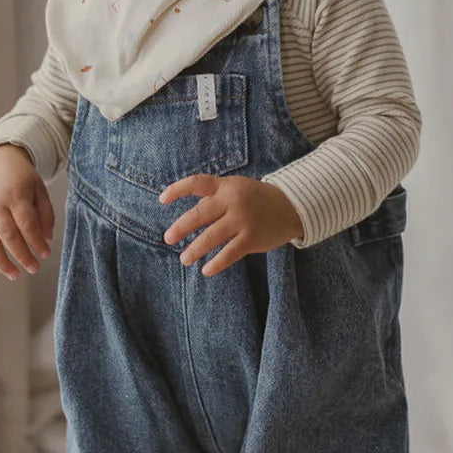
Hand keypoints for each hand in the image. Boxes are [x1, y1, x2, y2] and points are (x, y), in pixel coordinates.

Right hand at [0, 144, 54, 279]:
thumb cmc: (24, 178)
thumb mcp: (40, 190)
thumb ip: (46, 213)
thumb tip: (46, 239)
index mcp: (15, 195)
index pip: (27, 224)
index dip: (36, 242)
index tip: (46, 254)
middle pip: (8, 235)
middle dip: (21, 255)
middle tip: (34, 268)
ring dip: (1, 261)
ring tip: (13, 274)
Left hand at [159, 174, 302, 275]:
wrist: (290, 206)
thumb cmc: (256, 199)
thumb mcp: (236, 188)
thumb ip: (214, 198)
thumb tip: (189, 217)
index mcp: (226, 186)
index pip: (197, 183)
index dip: (177, 190)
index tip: (161, 199)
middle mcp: (232, 201)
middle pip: (200, 214)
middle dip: (181, 227)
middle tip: (168, 238)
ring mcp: (242, 221)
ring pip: (211, 237)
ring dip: (195, 249)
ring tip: (184, 259)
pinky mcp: (251, 238)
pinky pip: (229, 253)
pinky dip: (216, 263)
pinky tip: (206, 269)